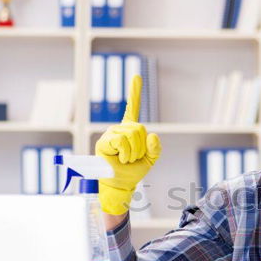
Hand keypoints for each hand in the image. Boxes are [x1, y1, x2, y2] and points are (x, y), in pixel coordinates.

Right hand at [95, 75, 161, 214]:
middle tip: (133, 158)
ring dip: (134, 152)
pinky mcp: (104, 142)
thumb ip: (155, 147)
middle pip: (140, 128)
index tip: (136, 76)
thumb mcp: (151, 158)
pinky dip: (127, 153)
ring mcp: (111, 134)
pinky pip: (122, 141)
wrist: (122, 184)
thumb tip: (153, 135)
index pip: (132, 108)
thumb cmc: (134, 171)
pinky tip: (121, 159)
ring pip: (132, 134)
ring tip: (127, 159)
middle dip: (142, 147)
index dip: (134, 92)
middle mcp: (120, 129)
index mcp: (130, 130)